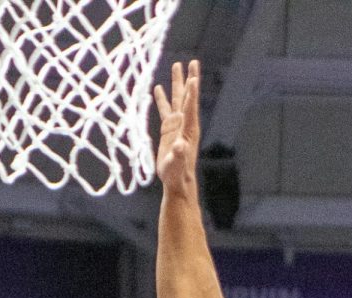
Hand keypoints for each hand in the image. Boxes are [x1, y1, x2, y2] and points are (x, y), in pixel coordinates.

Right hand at [154, 60, 200, 195]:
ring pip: (177, 99)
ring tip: (176, 66)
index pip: (190, 107)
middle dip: (189, 79)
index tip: (194, 77)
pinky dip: (162, 99)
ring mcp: (177, 125)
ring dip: (176, 83)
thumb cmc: (177, 174)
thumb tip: (179, 147)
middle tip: (192, 62)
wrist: (176, 181)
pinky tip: (158, 88)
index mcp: (188, 129)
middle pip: (187, 97)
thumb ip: (178, 155)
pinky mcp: (168, 129)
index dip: (191, 93)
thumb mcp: (177, 165)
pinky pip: (165, 109)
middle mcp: (184, 123)